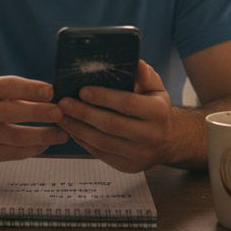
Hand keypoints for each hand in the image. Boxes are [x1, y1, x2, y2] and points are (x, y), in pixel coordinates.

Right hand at [0, 75, 67, 164]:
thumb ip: (18, 90)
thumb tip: (53, 96)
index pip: (7, 87)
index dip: (30, 89)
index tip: (50, 91)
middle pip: (12, 112)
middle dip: (39, 112)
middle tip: (60, 113)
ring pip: (17, 137)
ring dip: (44, 136)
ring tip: (62, 134)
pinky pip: (15, 153)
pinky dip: (34, 148)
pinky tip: (46, 144)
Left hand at [56, 60, 173, 172]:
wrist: (168, 140)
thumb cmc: (155, 108)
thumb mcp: (156, 88)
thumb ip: (145, 75)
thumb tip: (136, 64)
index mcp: (158, 112)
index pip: (127, 103)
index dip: (103, 97)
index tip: (82, 90)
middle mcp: (151, 135)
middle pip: (111, 125)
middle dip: (83, 113)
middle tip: (63, 103)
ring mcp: (139, 154)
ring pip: (102, 142)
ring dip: (77, 128)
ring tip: (62, 116)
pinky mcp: (128, 166)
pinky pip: (100, 154)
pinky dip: (83, 141)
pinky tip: (71, 129)